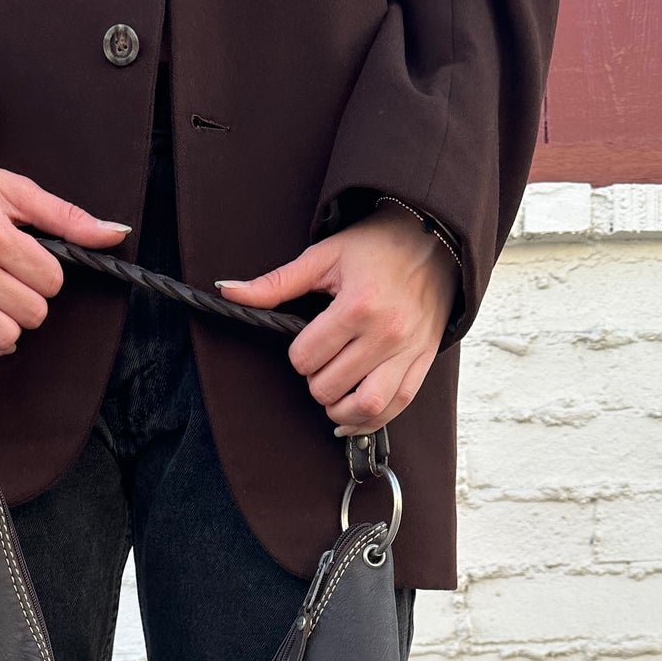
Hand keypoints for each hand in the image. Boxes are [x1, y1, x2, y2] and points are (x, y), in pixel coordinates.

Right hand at [0, 100, 130, 361]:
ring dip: (11, 324)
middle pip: (31, 314)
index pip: (50, 282)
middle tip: (15, 277)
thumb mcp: (15, 188)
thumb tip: (117, 234)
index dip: (48, 273)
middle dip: (32, 298)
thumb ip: (67, 217)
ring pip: (3, 338)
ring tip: (1, 300)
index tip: (31, 258)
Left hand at [215, 206, 459, 434]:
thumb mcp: (323, 256)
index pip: (306, 358)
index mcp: (358, 305)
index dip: (298, 354)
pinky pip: (395, 408)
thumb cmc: (377, 246)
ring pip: (364, 406)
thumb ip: (275, 283)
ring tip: (333, 392)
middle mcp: (385, 333)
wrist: (434, 239)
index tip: (308, 340)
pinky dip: (369, 421)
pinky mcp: (422, 363)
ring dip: (339, 408)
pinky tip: (352, 417)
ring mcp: (407, 351)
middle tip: (322, 360)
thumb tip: (227, 290)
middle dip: (315, 379)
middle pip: (329, 386)